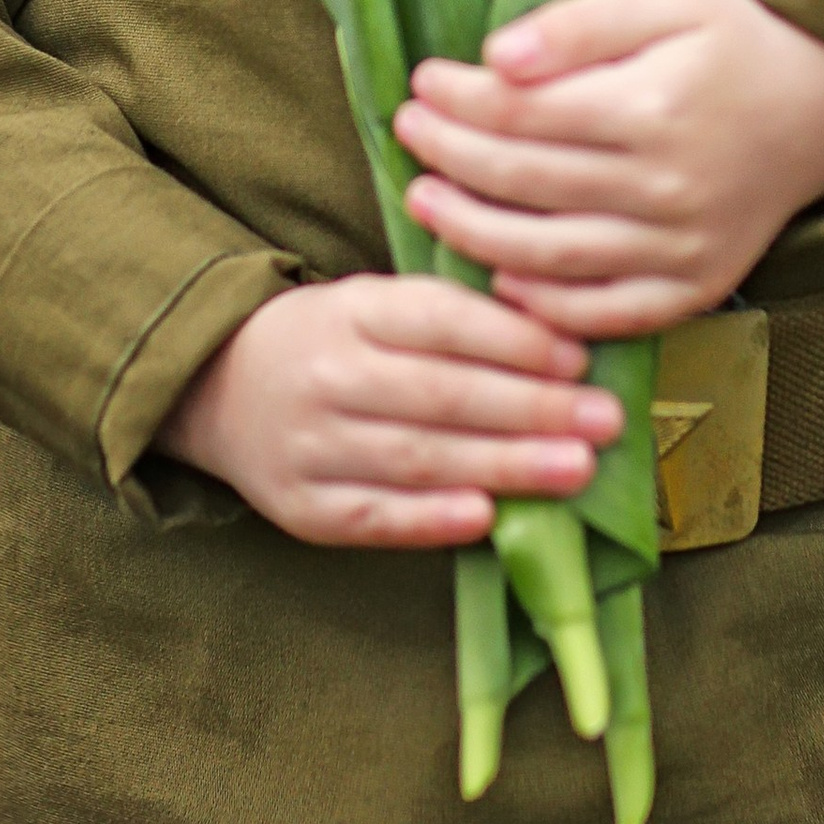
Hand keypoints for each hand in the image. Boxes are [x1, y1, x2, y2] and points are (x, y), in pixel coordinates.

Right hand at [155, 278, 622, 550]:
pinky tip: (488, 518)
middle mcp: (328, 375)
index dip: (513, 341)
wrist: (220, 389)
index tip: (579, 359)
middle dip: (532, 409)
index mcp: (353, 310)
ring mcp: (311, 445)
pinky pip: (377, 516)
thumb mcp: (379, 305)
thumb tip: (559, 340)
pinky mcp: (304, 508)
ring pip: (418, 457)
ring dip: (504, 466)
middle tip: (604, 421)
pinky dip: (434, 518)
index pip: (441, 322)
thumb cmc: (334, 342)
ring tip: (575, 469)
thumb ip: (454, 318)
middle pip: (440, 394)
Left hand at [393, 0, 823, 340]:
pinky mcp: (696, 287)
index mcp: (656, 106)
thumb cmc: (733, 45)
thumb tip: (495, 57)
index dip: (461, 99)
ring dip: (472, 233)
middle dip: (451, 157)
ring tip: (424, 201)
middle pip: (528, 182)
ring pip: (551, 256)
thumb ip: (580, 24)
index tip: (422, 80)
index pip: (526, 111)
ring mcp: (682, 247)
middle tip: (408, 133)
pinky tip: (498, 276)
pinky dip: (544, 305)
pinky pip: (606, 313)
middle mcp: (668, 186)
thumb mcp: (668, 0)